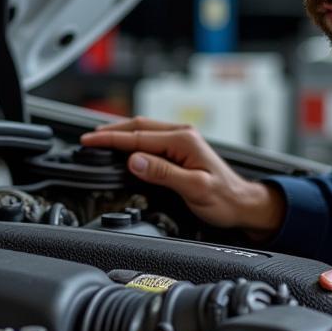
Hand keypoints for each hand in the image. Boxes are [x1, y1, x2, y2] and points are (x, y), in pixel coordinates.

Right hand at [80, 116, 284, 235]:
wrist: (243, 204)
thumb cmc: (225, 199)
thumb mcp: (194, 188)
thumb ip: (163, 172)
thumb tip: (135, 160)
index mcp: (184, 140)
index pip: (138, 137)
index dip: (111, 139)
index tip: (90, 141)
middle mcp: (183, 135)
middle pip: (138, 126)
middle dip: (110, 131)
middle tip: (88, 139)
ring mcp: (182, 140)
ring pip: (144, 130)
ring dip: (121, 133)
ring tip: (100, 138)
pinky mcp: (181, 148)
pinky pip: (151, 138)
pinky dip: (133, 139)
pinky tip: (124, 144)